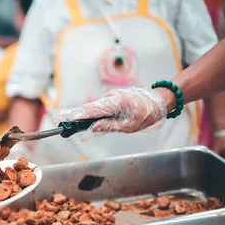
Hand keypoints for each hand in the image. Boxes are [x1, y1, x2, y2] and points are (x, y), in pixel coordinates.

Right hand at [52, 87, 167, 135]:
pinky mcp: (112, 97)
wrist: (159, 100)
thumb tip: (94, 128)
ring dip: (87, 116)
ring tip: (75, 123)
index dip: (80, 115)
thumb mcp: (131, 126)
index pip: (94, 110)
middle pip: (91, 107)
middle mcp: (112, 96)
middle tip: (64, 122)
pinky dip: (94, 113)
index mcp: (117, 103)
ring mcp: (112, 96)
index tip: (68, 119)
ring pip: (95, 107)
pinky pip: (100, 106)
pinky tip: (90, 120)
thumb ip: (110, 126)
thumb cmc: (148, 114)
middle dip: (78, 115)